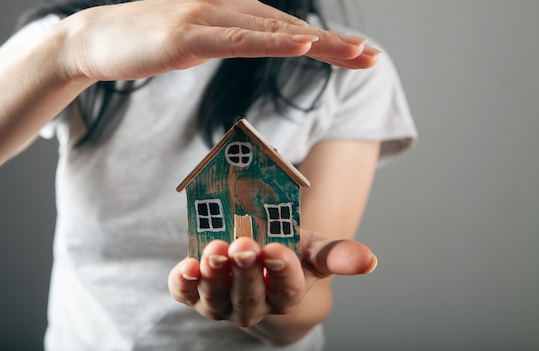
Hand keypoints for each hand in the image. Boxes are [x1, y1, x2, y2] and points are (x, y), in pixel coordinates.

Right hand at [59, 0, 379, 82]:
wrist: (97, 40)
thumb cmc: (146, 43)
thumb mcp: (198, 42)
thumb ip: (228, 40)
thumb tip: (254, 44)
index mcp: (230, 8)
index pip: (287, 27)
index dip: (325, 42)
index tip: (358, 55)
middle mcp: (225, 4)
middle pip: (290, 27)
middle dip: (334, 44)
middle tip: (372, 57)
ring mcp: (208, 17)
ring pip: (273, 31)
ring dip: (318, 43)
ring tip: (356, 53)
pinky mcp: (189, 35)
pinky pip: (239, 40)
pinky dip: (273, 42)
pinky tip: (301, 44)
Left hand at [168, 230, 376, 327]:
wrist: (258, 256)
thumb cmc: (288, 250)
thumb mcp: (312, 248)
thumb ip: (335, 254)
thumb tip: (369, 260)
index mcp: (285, 294)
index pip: (287, 289)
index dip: (282, 271)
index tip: (277, 250)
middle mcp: (254, 305)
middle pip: (249, 297)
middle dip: (245, 273)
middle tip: (243, 246)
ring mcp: (222, 303)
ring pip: (216, 299)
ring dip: (214, 277)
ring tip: (214, 251)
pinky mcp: (196, 293)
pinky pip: (186, 295)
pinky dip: (183, 284)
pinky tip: (185, 267)